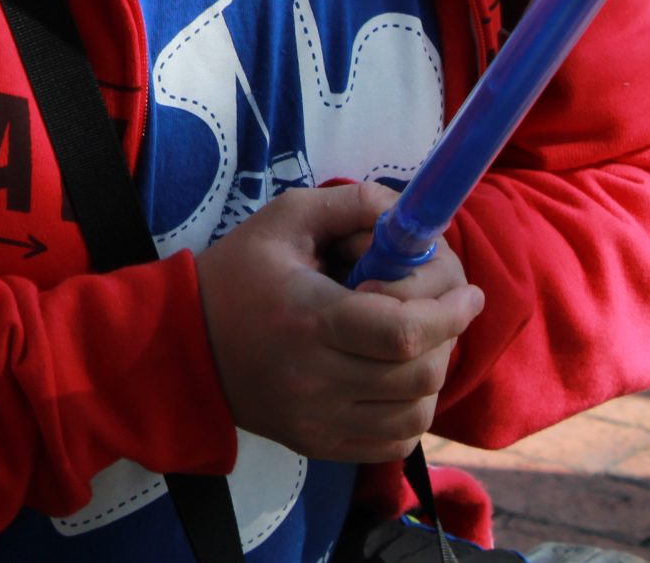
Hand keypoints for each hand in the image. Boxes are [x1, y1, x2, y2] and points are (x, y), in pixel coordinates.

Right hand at [195, 182, 483, 461]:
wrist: (182, 345)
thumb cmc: (237, 275)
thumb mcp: (284, 219)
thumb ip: (350, 204)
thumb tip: (408, 215)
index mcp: (310, 319)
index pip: (404, 331)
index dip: (449, 312)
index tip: (467, 292)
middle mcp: (316, 379)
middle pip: (419, 373)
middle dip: (447, 336)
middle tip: (443, 310)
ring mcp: (319, 420)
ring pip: (416, 413)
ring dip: (431, 375)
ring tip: (416, 343)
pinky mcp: (319, 445)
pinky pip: (394, 443)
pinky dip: (410, 413)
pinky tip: (394, 380)